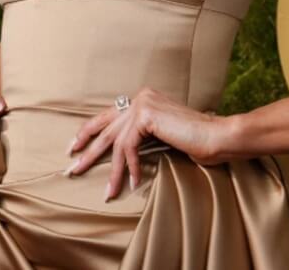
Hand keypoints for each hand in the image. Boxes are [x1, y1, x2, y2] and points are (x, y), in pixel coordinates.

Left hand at [64, 86, 232, 201]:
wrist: (216, 136)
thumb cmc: (195, 140)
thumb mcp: (162, 135)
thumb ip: (142, 134)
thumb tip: (117, 150)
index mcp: (144, 98)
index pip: (108, 116)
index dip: (88, 132)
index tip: (75, 148)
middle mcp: (141, 96)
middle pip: (105, 128)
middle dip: (87, 151)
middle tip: (72, 169)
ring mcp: (143, 103)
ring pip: (116, 142)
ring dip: (110, 171)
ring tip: (107, 192)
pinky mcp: (146, 116)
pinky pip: (129, 148)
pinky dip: (130, 168)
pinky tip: (133, 183)